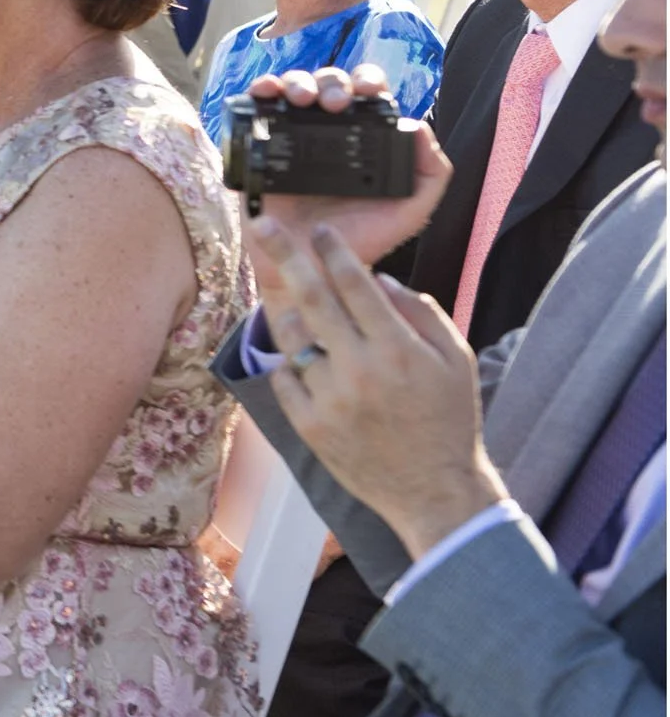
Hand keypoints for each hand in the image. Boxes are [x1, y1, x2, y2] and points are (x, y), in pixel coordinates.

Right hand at [239, 66, 451, 293]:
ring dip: (298, 83)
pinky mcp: (261, 150)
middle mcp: (328, 134)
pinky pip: (256, 111)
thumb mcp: (409, 211)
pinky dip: (259, 92)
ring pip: (292, 90)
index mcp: (364, 139)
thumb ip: (432, 175)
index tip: (368, 92)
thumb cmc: (362, 241)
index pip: (366, 95)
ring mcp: (292, 140)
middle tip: (334, 103)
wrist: (313, 271)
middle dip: (332, 83)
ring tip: (301, 99)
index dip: (367, 82)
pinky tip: (266, 93)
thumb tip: (420, 126)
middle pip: (328, 86)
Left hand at [250, 218, 509, 559]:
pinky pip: (285, 378)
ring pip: (293, 337)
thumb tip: (381, 279)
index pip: (355, 284)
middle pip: (311, 297)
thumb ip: (422, 313)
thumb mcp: (455, 361)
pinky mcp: (308, 426)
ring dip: (289, 313)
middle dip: (285, 254)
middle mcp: (358, 370)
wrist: (434, 492)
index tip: (320, 230)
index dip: (334, 251)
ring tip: (294, 306)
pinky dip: (293, 363)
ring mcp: (328, 399)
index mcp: (397, 349)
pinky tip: (310, 362)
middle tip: (262, 224)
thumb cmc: (448, 420)